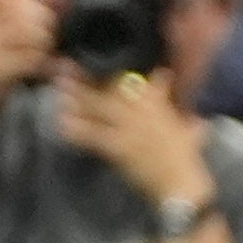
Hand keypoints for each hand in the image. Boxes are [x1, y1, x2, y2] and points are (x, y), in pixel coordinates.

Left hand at [50, 61, 215, 215]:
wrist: (181, 184)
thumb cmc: (184, 158)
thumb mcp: (182, 123)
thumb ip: (168, 99)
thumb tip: (165, 75)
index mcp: (156, 106)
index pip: (133, 81)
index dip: (111, 71)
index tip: (91, 59)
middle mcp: (142, 112)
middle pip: (110, 90)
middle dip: (88, 78)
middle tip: (65, 66)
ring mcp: (130, 129)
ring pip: (100, 109)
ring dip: (78, 98)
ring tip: (59, 89)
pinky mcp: (120, 148)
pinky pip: (95, 137)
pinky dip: (78, 131)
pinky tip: (61, 125)